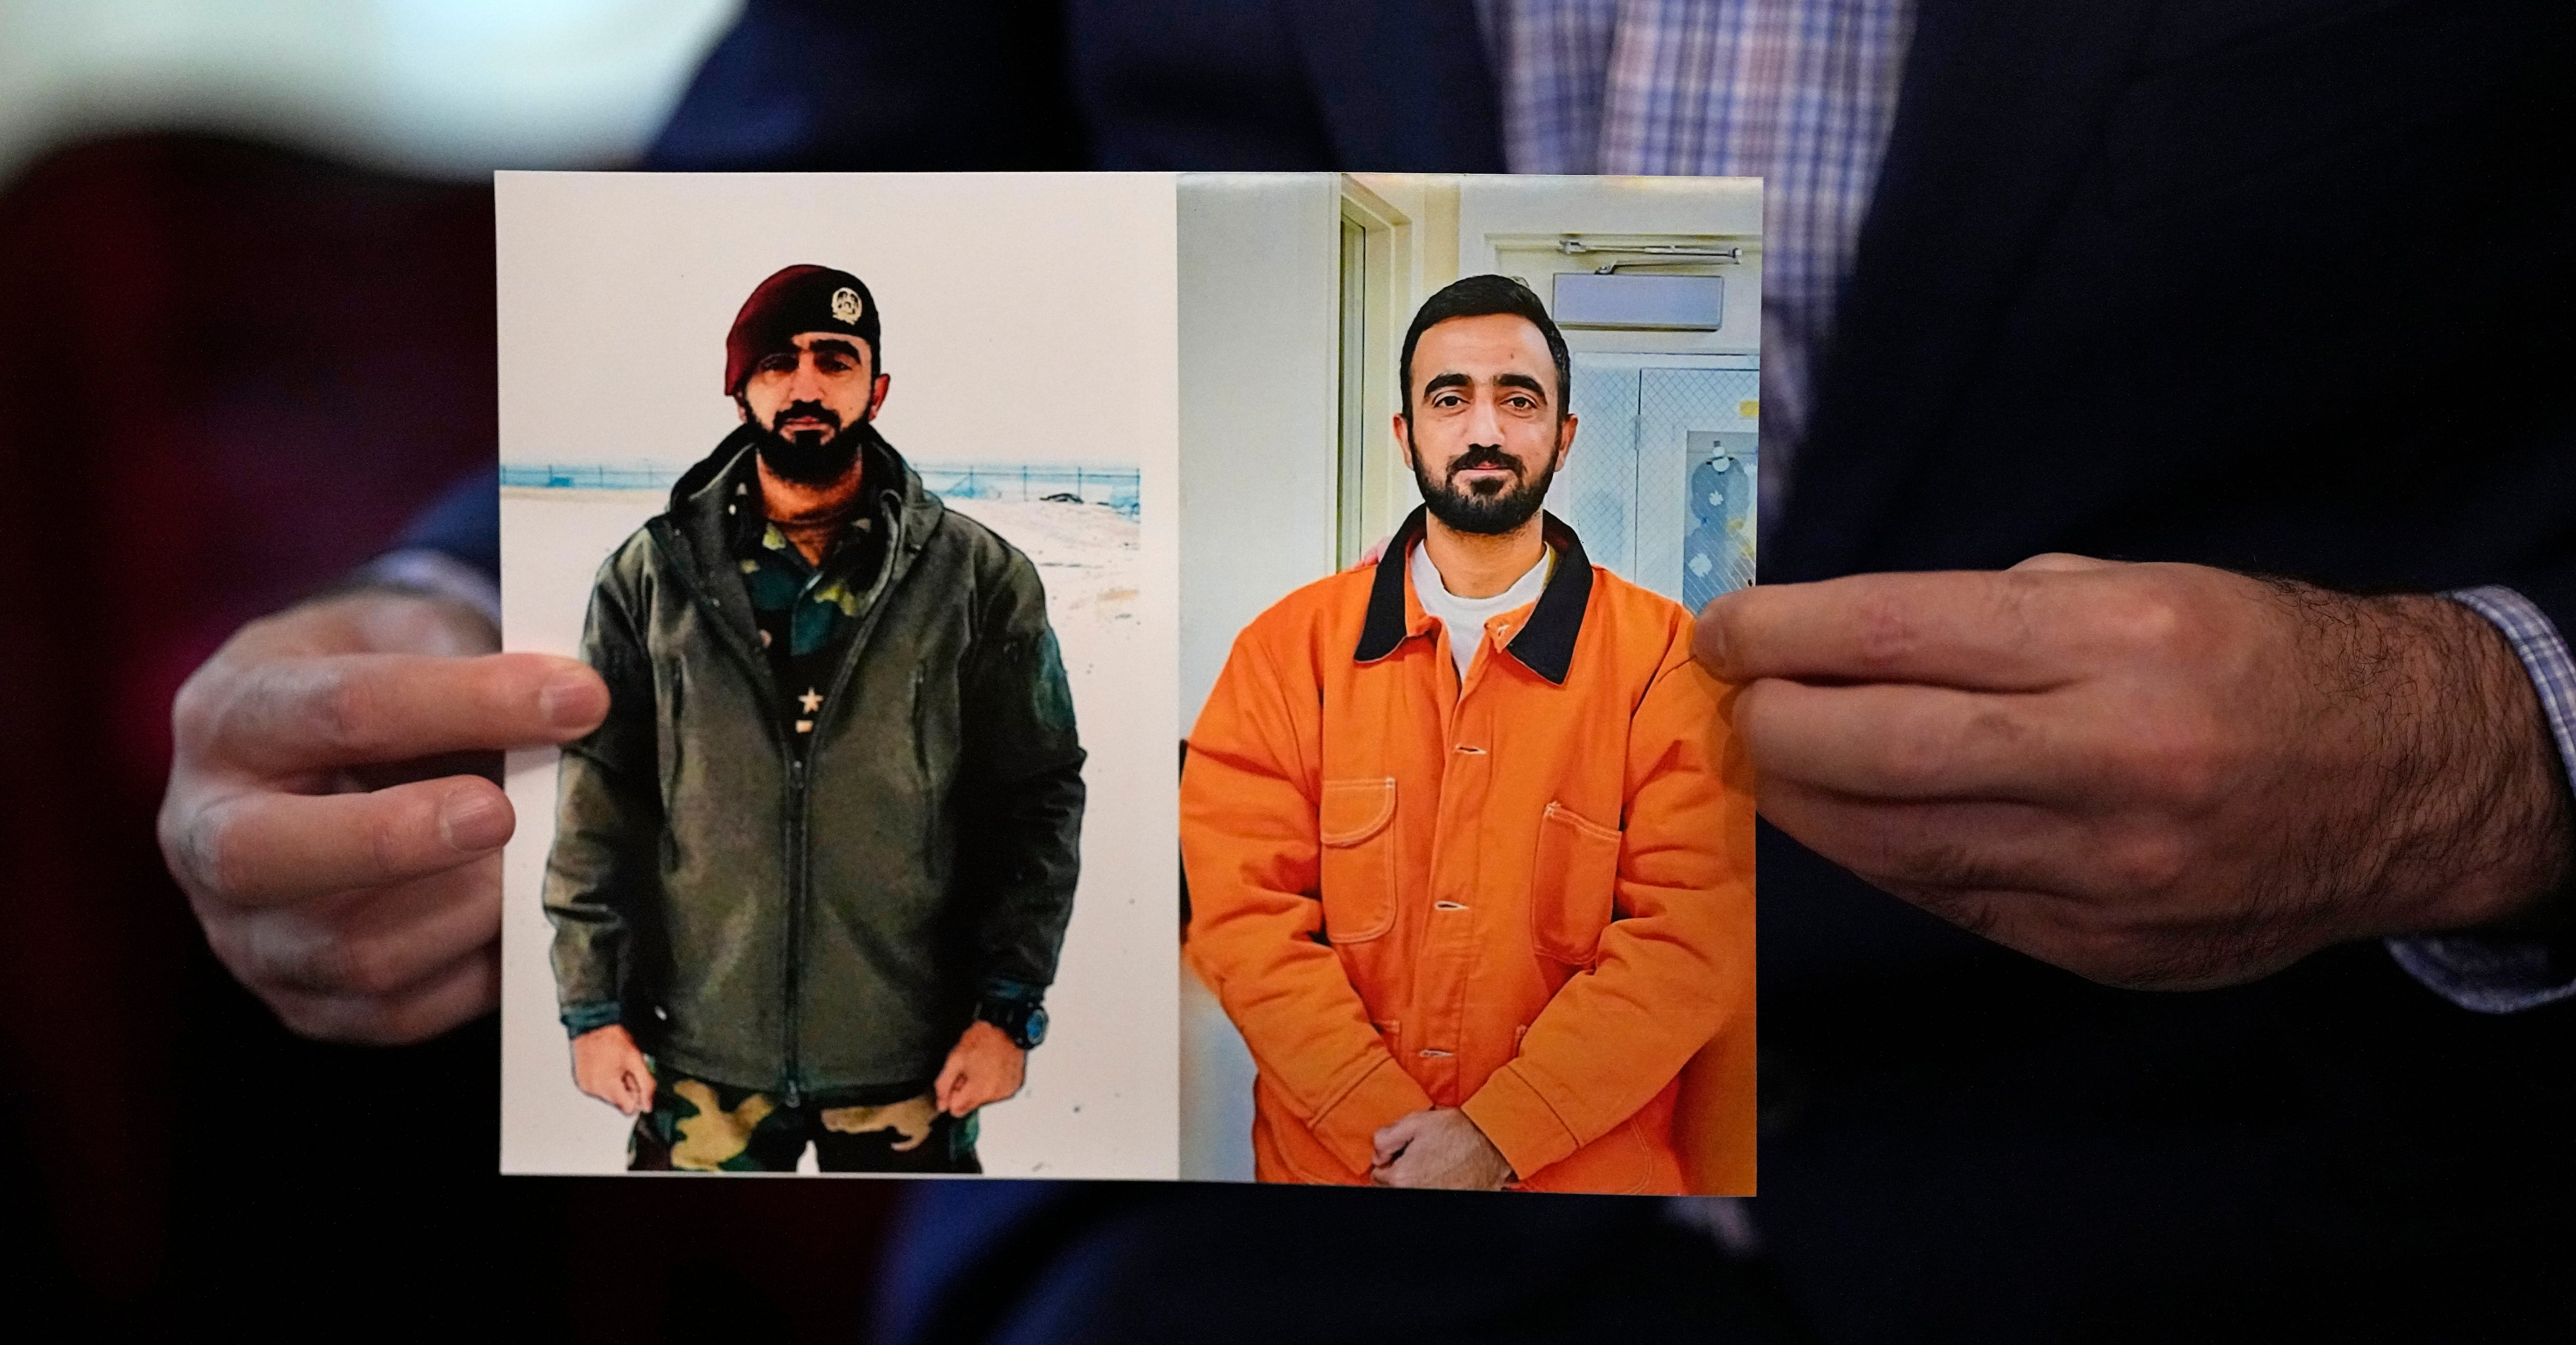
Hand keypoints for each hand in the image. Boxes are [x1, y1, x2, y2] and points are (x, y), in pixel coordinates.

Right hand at [157, 589, 608, 1042]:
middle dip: (398, 839)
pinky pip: (395, 1013)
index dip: (465, 703)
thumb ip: (472, 661)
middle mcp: (205, 833)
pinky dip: (476, 973)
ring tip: (536, 865)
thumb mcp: (407, 635)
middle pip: (269, 856)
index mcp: (230, 716)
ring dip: (465, 911)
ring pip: (348, 952)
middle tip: (504, 813)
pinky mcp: (299, 1003)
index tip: (577, 699)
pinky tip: (522, 924)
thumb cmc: (378, 682)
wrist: (325, 756)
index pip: (337, 710)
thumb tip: (573, 702)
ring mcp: (242, 932)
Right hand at [571, 1023, 654, 1113]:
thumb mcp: (636, 1061)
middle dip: (626, 1088)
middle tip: (625, 1069)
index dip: (637, 1097)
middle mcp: (593, 1090)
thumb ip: (646, 1085)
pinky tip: (606, 1066)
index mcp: (607, 1086)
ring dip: (615, 1085)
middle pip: (619, 1103)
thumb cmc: (612, 1039)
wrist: (593, 1026)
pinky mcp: (581, 1082)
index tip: (637, 1082)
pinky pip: (598, 1089)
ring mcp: (585, 1086)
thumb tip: (648, 1106)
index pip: (628, 1110)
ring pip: (609, 1096)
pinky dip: (604, 1081)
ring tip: (615, 1065)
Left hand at [933, 1020, 1025, 1115]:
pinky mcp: (1015, 1085)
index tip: (956, 1081)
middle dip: (967, 1090)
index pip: (957, 1110)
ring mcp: (1007, 1090)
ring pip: (985, 1098)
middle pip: (972, 1105)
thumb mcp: (955, 1059)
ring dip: (982, 1087)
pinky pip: (999, 1091)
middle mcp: (996, 1095)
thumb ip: (944, 1085)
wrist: (1007, 1027)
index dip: (953, 1095)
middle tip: (970, 1069)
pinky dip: (995, 1083)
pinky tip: (994, 1067)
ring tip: (984, 1065)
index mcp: (979, 1091)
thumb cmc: (983, 1039)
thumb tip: (941, 1104)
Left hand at [1370, 1107, 1513, 1189]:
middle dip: (1403, 1171)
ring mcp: (1434, 1199)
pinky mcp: (1453, 1199)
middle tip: (1421, 1154)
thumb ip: (1386, 1137)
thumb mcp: (1416, 1122)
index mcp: (1401, 1177)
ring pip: (1414, 1190)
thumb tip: (1378, 1152)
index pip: (1379, 1174)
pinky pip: (1435, 1192)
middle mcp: (1416, 1194)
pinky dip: (1438, 1184)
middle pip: (1395, 1186)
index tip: (1405, 1150)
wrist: (1494, 1142)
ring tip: (1436, 1161)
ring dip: (1420, 1179)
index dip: (1391, 1158)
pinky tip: (1448, 1171)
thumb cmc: (1459, 1131)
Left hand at [1695, 556, 2575, 988]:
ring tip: (1773, 758)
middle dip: (1775, 722)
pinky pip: (1948, 898)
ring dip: (1807, 799)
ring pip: (1894, 840)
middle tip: (1737, 699)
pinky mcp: (2101, 945)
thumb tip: (1839, 643)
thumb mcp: (2142, 590)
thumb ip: (1991, 618)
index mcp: (2121, 642)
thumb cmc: (2257, 661)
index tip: (1728, 629)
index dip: (1784, 631)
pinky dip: (1881, 855)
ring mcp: (2106, 869)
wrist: (2408, 784)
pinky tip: (1850, 821)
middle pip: (1875, 746)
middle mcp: (2111, 759)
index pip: (1898, 633)